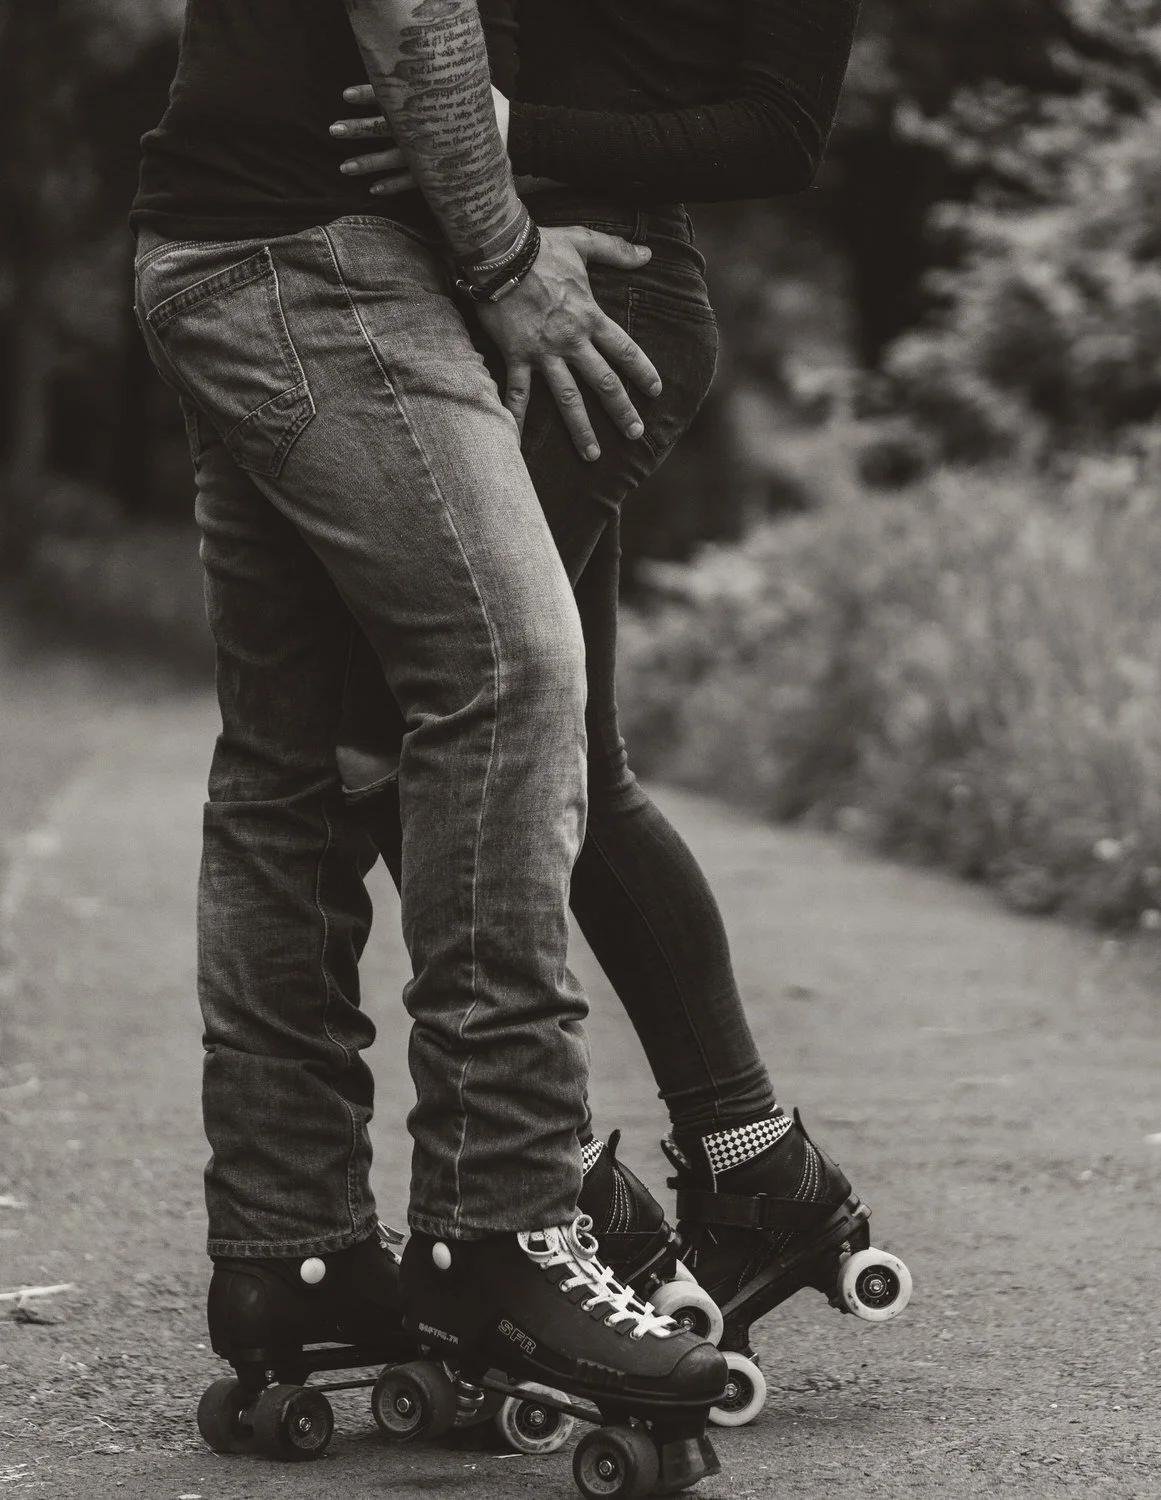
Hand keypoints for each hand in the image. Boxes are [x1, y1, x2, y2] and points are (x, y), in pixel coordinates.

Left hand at [331, 82, 509, 198]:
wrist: (517, 136)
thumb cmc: (489, 106)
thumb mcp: (466, 83)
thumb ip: (440, 74)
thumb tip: (422, 51)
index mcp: (429, 104)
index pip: (392, 96)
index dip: (367, 95)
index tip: (345, 96)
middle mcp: (426, 130)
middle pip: (384, 128)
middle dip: (357, 130)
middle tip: (333, 131)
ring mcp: (432, 155)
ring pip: (392, 160)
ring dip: (367, 163)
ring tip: (345, 168)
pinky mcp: (441, 175)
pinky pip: (412, 183)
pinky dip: (393, 186)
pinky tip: (374, 189)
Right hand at [476, 227, 662, 460]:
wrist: (499, 253)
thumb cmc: (541, 247)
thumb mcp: (583, 242)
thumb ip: (616, 250)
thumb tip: (648, 253)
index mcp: (590, 317)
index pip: (625, 350)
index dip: (643, 371)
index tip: (655, 391)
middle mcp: (571, 341)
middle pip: (603, 383)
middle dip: (621, 410)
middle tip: (636, 434)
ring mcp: (544, 353)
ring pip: (567, 398)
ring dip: (581, 428)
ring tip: (593, 455)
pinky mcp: (517, 356)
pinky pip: (518, 393)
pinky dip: (518, 417)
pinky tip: (521, 442)